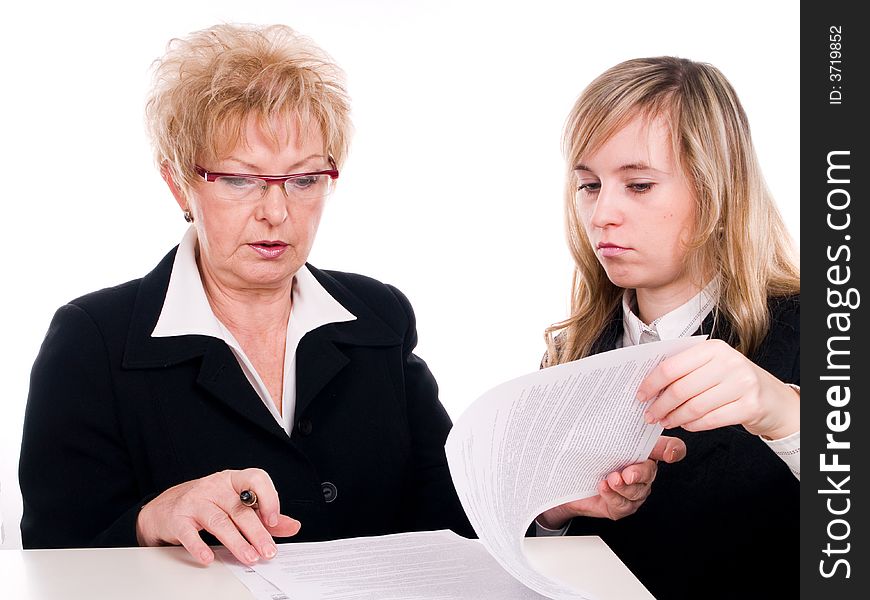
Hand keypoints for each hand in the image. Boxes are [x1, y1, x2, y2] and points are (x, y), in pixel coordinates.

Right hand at [136, 468, 300, 564]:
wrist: (164, 508)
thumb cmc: (206, 504)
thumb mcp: (236, 504)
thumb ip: (264, 516)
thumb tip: (292, 526)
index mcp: (233, 480)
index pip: (256, 478)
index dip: (268, 497)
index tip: (274, 520)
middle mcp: (215, 487)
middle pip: (240, 508)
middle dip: (257, 532)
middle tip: (268, 551)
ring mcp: (195, 501)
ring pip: (219, 521)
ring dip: (237, 542)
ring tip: (250, 557)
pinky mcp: (178, 518)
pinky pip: (189, 533)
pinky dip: (199, 547)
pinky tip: (209, 558)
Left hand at [536, 436, 685, 528]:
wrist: (563, 480)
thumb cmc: (583, 454)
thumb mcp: (595, 436)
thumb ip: (607, 425)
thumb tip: (604, 403)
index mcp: (642, 450)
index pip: (669, 448)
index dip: (673, 450)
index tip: (669, 454)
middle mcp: (642, 471)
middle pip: (651, 472)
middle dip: (640, 472)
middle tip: (627, 472)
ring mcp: (633, 490)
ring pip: (638, 491)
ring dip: (624, 486)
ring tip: (611, 479)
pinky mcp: (621, 506)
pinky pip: (623, 504)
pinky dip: (613, 496)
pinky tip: (603, 487)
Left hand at [637, 339, 799, 439]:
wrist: (773, 398)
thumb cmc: (734, 380)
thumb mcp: (712, 366)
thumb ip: (685, 369)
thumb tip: (648, 384)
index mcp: (713, 348)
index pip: (672, 366)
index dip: (652, 383)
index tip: (640, 395)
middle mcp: (729, 362)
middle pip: (680, 389)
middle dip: (660, 405)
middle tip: (649, 414)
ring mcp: (741, 384)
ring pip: (694, 407)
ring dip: (674, 417)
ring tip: (665, 421)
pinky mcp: (750, 406)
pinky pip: (710, 420)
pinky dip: (693, 425)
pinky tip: (686, 425)